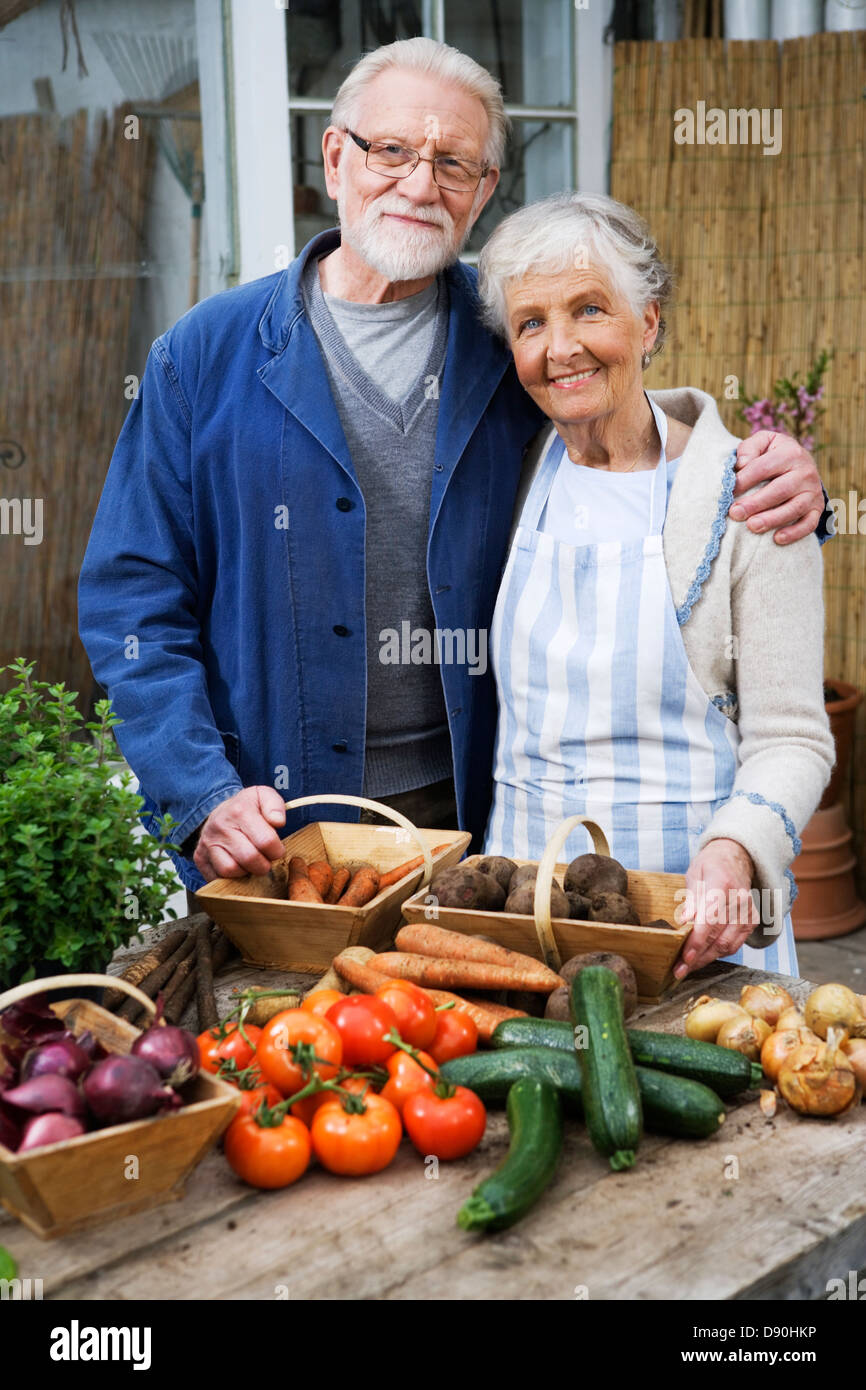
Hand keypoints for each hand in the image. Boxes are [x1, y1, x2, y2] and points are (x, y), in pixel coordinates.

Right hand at [194, 786, 286, 881]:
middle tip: (265, 860)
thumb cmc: (246, 808)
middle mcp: (220, 827)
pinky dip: (231, 878)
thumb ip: (275, 806)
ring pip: (230, 870)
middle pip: (249, 858)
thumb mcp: (263, 796)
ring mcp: (207, 843)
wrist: (220, 812)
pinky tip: (238, 867)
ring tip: (251, 863)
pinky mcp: (200, 858)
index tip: (276, 850)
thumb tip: (278, 822)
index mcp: (239, 811)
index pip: (266, 841)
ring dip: (246, 872)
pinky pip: (217, 878)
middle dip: (264, 865)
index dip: (276, 851)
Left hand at [674, 839, 757, 979]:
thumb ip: (690, 900)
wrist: (737, 857)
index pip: (709, 920)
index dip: (696, 942)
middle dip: (697, 957)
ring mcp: (748, 912)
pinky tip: (703, 957)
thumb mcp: (694, 874)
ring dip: (706, 959)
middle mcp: (739, 901)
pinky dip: (719, 953)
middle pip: (717, 937)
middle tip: (678, 971)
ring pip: (727, 945)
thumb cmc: (711, 864)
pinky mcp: (752, 921)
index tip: (684, 958)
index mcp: (721, 885)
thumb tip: (683, 924)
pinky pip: (735, 944)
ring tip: (688, 968)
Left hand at [730, 432, 823, 543]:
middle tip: (735, 513)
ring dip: (772, 519)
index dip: (745, 480)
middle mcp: (805, 472)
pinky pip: (809, 523)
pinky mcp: (817, 508)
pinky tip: (777, 539)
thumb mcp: (762, 443)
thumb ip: (749, 449)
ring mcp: (813, 491)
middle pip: (780, 490)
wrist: (801, 463)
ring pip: (794, 508)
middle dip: (756, 503)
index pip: (764, 467)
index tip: (728, 491)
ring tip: (752, 526)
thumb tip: (741, 464)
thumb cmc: (773, 455)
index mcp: (790, 453)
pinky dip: (795, 533)